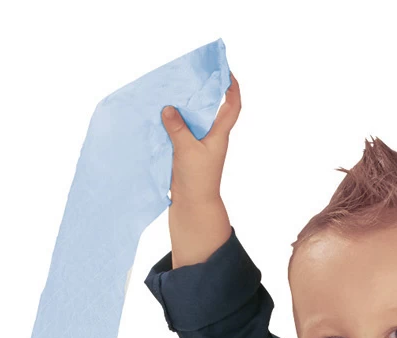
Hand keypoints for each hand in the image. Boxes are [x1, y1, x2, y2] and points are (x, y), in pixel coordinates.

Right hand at [161, 69, 240, 204]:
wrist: (193, 206)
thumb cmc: (197, 180)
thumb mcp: (187, 151)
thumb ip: (177, 128)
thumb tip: (168, 108)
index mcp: (219, 134)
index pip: (232, 106)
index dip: (233, 88)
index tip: (226, 72)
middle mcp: (211, 136)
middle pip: (211, 107)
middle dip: (204, 90)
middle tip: (192, 75)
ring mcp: (199, 144)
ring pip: (194, 118)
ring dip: (186, 106)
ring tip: (174, 90)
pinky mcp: (187, 151)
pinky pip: (181, 130)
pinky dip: (174, 121)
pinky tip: (163, 114)